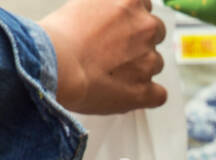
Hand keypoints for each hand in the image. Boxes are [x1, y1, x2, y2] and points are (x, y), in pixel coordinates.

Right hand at [40, 0, 167, 113]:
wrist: (56, 66)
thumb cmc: (59, 35)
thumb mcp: (83, 3)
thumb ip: (106, 6)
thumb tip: (110, 16)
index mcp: (130, 1)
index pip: (144, 5)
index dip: (131, 18)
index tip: (119, 27)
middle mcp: (146, 27)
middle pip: (155, 31)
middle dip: (140, 40)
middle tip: (116, 50)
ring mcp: (149, 60)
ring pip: (156, 63)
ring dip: (141, 67)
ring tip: (112, 73)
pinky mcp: (146, 90)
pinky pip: (159, 95)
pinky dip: (147, 95)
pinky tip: (130, 93)